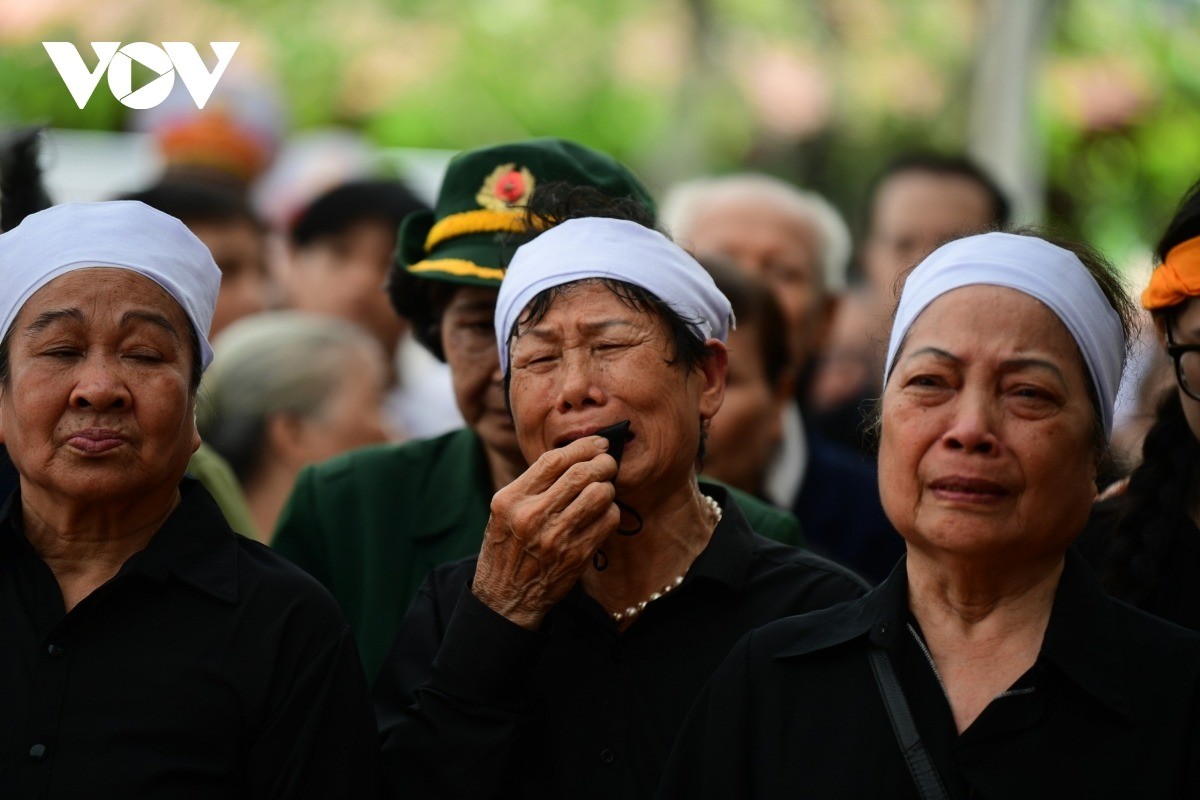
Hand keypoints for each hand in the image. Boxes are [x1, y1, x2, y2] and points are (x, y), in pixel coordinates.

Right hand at [472, 435, 619, 629]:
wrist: (505, 597)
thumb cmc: (507, 547)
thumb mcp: (504, 511)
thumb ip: (533, 484)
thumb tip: (576, 455)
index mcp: (511, 499)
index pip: (554, 460)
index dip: (582, 447)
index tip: (598, 443)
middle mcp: (532, 516)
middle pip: (582, 473)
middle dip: (603, 462)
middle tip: (608, 462)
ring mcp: (556, 537)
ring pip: (600, 494)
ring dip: (608, 487)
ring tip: (603, 490)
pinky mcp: (576, 556)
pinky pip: (607, 521)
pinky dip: (610, 512)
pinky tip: (602, 514)